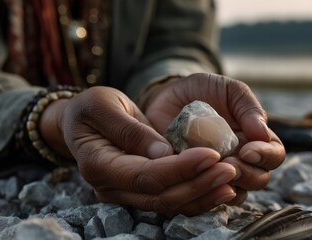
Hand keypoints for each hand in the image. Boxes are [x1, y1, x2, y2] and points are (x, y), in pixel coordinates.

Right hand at [39, 86, 237, 215]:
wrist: (81, 122)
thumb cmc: (89, 108)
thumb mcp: (103, 106)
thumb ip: (130, 129)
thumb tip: (163, 153)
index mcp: (99, 165)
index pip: (144, 176)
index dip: (179, 169)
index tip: (211, 155)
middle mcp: (111, 187)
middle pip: (159, 196)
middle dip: (197, 184)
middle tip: (229, 169)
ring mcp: (125, 193)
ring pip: (167, 204)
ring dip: (201, 194)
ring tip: (229, 180)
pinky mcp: (139, 190)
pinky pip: (169, 199)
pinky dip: (194, 195)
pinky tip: (216, 187)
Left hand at [141, 73, 285, 204]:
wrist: (167, 97)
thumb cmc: (202, 91)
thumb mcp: (228, 90)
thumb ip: (248, 107)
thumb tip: (262, 134)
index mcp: (253, 138)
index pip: (274, 155)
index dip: (266, 156)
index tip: (247, 150)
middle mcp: (240, 158)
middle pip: (259, 178)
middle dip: (248, 174)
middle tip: (229, 163)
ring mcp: (217, 171)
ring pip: (236, 193)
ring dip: (228, 186)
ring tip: (211, 170)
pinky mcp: (195, 178)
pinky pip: (206, 196)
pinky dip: (204, 193)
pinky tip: (194, 180)